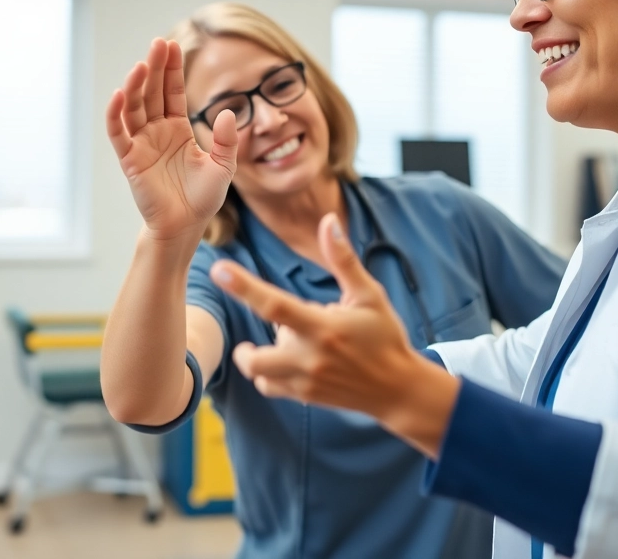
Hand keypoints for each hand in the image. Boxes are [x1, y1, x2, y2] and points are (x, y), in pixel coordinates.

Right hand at [106, 39, 237, 242]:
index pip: (173, 91)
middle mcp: (157, 131)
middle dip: (155, 68)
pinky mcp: (130, 159)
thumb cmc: (202, 198)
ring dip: (135, 85)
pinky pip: (119, 133)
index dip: (172, 70)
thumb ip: (227, 140)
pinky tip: (119, 94)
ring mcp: (142, 143)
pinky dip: (116, 114)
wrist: (185, 226)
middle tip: (158, 43)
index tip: (172, 45)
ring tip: (142, 65)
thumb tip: (227, 112)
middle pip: (152, 92)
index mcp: (178, 128)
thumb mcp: (224, 166)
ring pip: (134, 108)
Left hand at [211, 214, 459, 456]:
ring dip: (258, 357)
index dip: (244, 287)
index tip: (219, 269)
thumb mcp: (370, 294)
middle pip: (256, 356)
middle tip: (277, 330)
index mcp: (324, 328)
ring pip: (259, 373)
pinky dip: (267, 373)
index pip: (275, 306)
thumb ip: (343, 260)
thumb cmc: (384, 336)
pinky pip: (269, 386)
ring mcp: (306, 381)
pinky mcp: (306, 396)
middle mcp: (310, 358)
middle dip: (247, 345)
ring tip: (287, 344)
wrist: (399, 389)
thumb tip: (329, 220)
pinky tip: (288, 361)